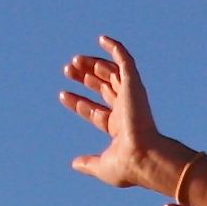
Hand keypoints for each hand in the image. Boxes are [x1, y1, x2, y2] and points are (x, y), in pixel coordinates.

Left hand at [60, 36, 177, 191]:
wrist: (144, 157)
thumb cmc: (127, 165)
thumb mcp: (103, 166)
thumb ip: (89, 163)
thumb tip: (75, 163)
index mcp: (120, 128)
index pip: (95, 111)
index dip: (78, 102)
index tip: (62, 94)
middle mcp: (127, 110)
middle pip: (103, 88)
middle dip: (85, 78)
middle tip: (68, 70)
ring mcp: (131, 96)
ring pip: (111, 73)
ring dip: (94, 65)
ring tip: (74, 60)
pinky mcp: (134, 85)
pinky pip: (126, 60)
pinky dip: (116, 48)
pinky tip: (101, 39)